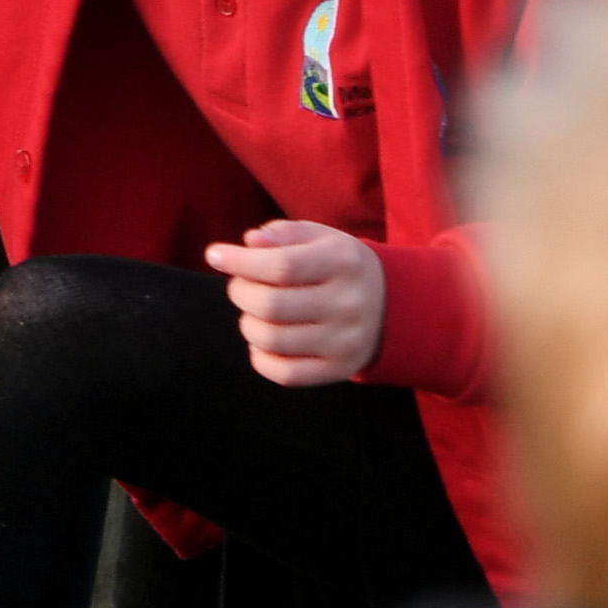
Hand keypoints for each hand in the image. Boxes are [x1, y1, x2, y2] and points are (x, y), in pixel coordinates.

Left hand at [207, 220, 385, 386]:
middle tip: (240, 284)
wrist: (391, 306)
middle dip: (240, 292)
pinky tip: (262, 340)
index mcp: (343, 262)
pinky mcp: (338, 370)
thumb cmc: (339, 265)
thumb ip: (282, 234)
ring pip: (272, 340)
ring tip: (254, 311)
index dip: (240, 261)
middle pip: (271, 305)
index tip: (215, 255)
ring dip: (248, 324)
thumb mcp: (320, 237)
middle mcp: (348, 304)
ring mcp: (345, 342)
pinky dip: (260, 357)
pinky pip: (285, 374)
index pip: (281, 265)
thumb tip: (248, 243)